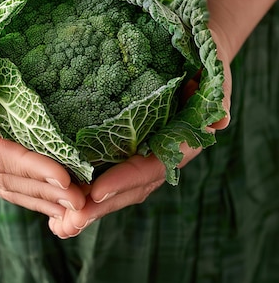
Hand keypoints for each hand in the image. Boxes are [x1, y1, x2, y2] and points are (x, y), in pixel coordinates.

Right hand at [0, 17, 85, 217]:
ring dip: (40, 197)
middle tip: (80, 201)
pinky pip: (4, 178)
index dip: (29, 166)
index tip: (62, 175)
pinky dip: (30, 191)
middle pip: (4, 176)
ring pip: (6, 184)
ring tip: (75, 207)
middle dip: (43, 190)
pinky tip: (53, 198)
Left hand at [49, 26, 232, 238]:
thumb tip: (221, 121)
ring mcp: (143, 155)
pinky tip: (62, 202)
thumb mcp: (214, 75)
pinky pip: (108, 174)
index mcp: (181, 143)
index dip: (125, 179)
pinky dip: (88, 190)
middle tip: (70, 219)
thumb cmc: (204, 65)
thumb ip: (218, 99)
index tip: (98, 190)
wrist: (195, 60)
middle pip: (129, 188)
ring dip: (91, 205)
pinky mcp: (127, 149)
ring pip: (117, 187)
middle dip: (101, 205)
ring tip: (60, 221)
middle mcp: (160, 155)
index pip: (151, 167)